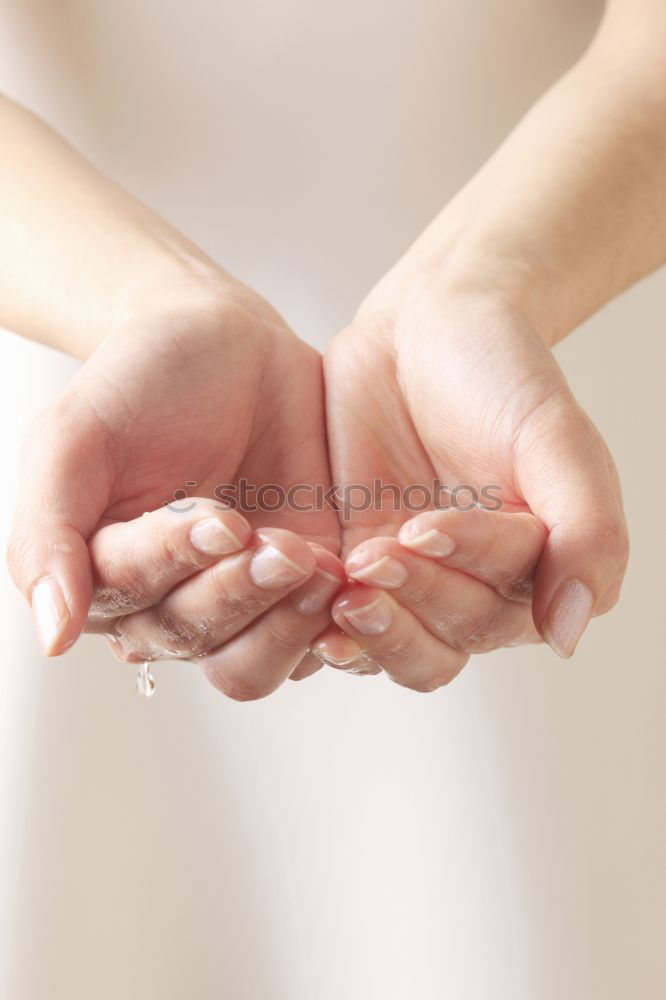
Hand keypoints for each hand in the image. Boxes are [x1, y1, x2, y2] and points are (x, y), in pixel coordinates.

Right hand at [7, 275, 341, 696]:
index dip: (175, 565)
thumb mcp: (76, 438)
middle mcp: (166, 601)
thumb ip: (49, 532)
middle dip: (238, 593)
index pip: (135, 602)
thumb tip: (54, 639)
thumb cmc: (140, 381)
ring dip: (285, 623)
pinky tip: (352, 577)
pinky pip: (316, 641)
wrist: (224, 342)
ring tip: (317, 565)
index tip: (218, 516)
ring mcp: (238, 600)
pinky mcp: (301, 589)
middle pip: (196, 639)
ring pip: (253, 663)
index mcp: (104, 576)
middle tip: (279, 543)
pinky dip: (336, 625)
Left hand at [320, 264, 627, 687]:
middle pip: (450, 637)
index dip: (462, 570)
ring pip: (398, 646)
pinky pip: (342, 617)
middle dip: (412, 602)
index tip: (424, 524)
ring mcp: (418, 578)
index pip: (503, 602)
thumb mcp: (555, 439)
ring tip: (339, 595)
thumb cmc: (500, 374)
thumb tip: (567, 633)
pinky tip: (298, 597)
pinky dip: (321, 618)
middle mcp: (483, 585)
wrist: (427, 328)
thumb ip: (585, 531)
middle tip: (371, 559)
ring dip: (370, 632)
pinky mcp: (360, 562)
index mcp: (542, 566)